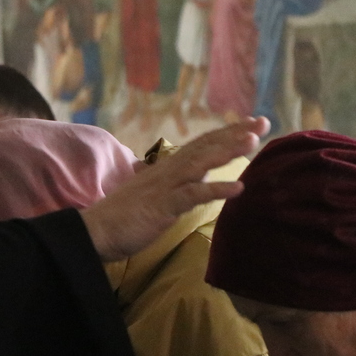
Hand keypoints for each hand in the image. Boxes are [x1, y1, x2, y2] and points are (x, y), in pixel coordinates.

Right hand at [80, 117, 268, 260]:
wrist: (93, 233)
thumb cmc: (118, 218)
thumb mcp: (145, 195)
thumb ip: (163, 184)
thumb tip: (172, 177)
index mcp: (164, 170)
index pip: (198, 145)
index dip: (224, 133)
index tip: (249, 124)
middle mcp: (165, 172)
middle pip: (203, 147)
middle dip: (233, 133)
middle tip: (263, 122)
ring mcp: (164, 188)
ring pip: (199, 164)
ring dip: (226, 152)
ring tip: (252, 142)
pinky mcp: (161, 207)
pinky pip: (192, 195)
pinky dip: (215, 189)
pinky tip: (238, 188)